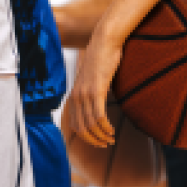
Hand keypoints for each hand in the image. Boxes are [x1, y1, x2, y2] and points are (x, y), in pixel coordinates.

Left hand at [65, 32, 122, 147]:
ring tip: (111, 140)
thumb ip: (91, 93)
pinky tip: (112, 131)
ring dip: (102, 136)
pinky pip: (99, 116)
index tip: (97, 142)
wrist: (104, 42)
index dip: (86, 138)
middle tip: (105, 145)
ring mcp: (85, 94)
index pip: (75, 125)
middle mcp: (76, 97)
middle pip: (82, 129)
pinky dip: (105, 127)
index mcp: (73, 96)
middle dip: (93, 140)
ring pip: (91, 124)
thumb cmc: (101, 59)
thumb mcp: (92, 79)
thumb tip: (96, 103)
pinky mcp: (96, 90)